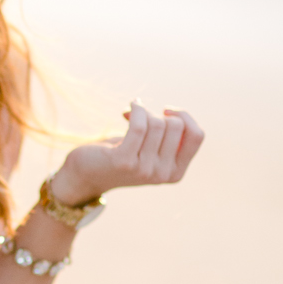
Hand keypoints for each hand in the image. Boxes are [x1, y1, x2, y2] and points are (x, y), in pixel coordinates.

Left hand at [48, 101, 204, 204]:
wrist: (85, 175)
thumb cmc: (120, 155)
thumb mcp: (151, 150)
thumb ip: (168, 138)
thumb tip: (177, 113)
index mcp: (175, 172)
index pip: (197, 135)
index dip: (185, 116)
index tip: (166, 111)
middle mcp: (163, 174)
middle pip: (176, 125)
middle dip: (157, 114)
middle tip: (139, 117)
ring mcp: (144, 169)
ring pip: (157, 123)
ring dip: (142, 112)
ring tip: (130, 115)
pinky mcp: (124, 161)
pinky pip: (139, 126)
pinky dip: (135, 110)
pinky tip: (127, 108)